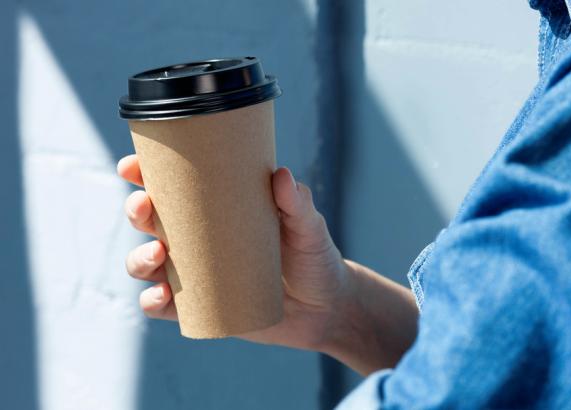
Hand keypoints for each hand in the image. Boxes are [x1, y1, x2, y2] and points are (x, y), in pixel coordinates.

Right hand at [118, 154, 349, 350]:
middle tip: (144, 206)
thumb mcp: (308, 226)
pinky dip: (152, 301)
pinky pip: (162, 306)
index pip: (174, 187)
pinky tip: (161, 296)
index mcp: (217, 210)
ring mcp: (195, 274)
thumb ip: (297, 203)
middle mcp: (198, 239)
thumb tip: (280, 175)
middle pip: (150, 221)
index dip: (144, 174)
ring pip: (147, 263)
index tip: (131, 166)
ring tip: (158, 254)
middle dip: (137, 210)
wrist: (324, 307)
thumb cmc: (312, 256)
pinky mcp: (199, 307)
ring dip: (139, 258)